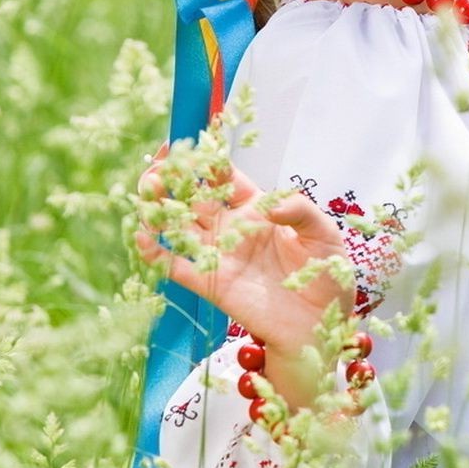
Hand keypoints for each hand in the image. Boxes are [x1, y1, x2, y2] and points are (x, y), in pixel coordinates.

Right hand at [133, 158, 351, 405]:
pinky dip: (154, 252)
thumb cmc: (326, 275)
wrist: (320, 324)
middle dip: (169, 178)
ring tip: (147, 196)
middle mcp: (230, 226)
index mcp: (256, 207)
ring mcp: (217, 254)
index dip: (203, 158)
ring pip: (176, 225)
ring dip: (157, 209)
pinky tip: (142, 237)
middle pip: (191, 196)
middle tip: (157, 170)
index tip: (187, 143)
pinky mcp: (209, 283)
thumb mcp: (325, 235)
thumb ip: (301, 212)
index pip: (222, 176)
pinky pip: (174, 265)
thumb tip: (274, 203)